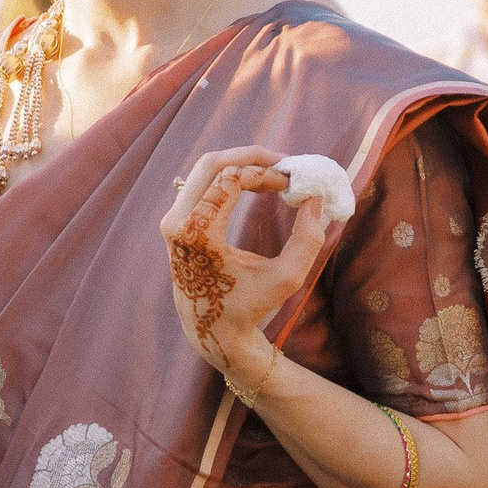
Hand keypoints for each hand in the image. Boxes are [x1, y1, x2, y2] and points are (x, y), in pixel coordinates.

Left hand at [159, 148, 328, 376]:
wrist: (211, 330)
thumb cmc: (249, 306)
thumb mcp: (287, 279)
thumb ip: (307, 239)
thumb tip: (315, 199)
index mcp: (197, 234)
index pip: (229, 179)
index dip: (264, 173)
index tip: (290, 183)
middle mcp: (177, 222)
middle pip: (211, 163)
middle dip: (251, 157)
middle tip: (285, 165)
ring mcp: (172, 220)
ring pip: (206, 170)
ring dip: (242, 165)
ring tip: (276, 177)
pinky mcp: (177, 221)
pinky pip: (203, 184)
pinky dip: (232, 177)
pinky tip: (260, 185)